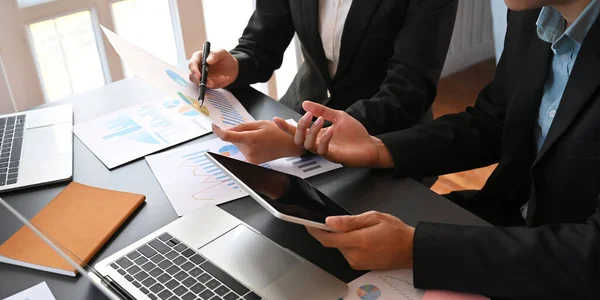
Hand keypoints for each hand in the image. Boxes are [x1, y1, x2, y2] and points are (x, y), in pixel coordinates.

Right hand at [188, 49, 238, 87]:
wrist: (232, 68)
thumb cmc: (225, 58)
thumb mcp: (222, 53)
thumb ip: (215, 55)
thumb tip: (208, 60)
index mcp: (198, 57)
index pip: (192, 64)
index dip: (194, 70)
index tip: (199, 76)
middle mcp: (197, 67)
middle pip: (192, 76)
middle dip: (200, 81)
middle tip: (210, 83)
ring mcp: (201, 76)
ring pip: (200, 83)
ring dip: (211, 83)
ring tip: (222, 78)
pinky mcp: (207, 83)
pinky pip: (209, 86)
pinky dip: (217, 83)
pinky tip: (224, 78)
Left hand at [212, 121, 305, 163]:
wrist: (289, 145)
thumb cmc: (277, 132)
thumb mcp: (259, 123)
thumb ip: (242, 126)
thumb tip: (227, 129)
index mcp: (251, 139)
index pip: (227, 136)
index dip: (218, 130)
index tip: (214, 126)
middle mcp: (249, 151)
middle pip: (233, 140)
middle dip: (237, 133)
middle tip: (252, 130)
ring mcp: (251, 158)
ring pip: (238, 145)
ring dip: (243, 140)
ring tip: (258, 137)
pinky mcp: (252, 162)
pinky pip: (243, 151)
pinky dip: (246, 145)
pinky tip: (258, 144)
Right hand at [274, 101, 393, 167]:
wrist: (371, 145)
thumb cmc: (355, 134)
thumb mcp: (338, 116)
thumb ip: (322, 110)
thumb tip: (305, 104)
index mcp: (317, 135)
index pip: (298, 132)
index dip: (286, 127)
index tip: (276, 119)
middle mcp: (318, 144)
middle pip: (299, 140)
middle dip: (300, 127)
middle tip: (307, 116)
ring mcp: (325, 151)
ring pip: (308, 145)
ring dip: (312, 131)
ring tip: (320, 120)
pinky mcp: (334, 156)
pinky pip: (323, 149)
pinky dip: (325, 138)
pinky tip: (331, 129)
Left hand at [306, 211, 414, 269]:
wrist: (410, 249)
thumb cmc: (395, 232)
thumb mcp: (373, 217)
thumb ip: (349, 221)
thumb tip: (330, 221)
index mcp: (358, 241)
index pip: (328, 239)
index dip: (315, 231)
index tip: (308, 223)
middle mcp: (356, 255)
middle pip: (333, 243)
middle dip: (333, 232)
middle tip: (342, 222)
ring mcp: (357, 263)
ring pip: (340, 247)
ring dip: (343, 238)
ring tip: (360, 230)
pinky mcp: (359, 266)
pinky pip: (347, 253)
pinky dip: (349, 244)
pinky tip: (362, 239)